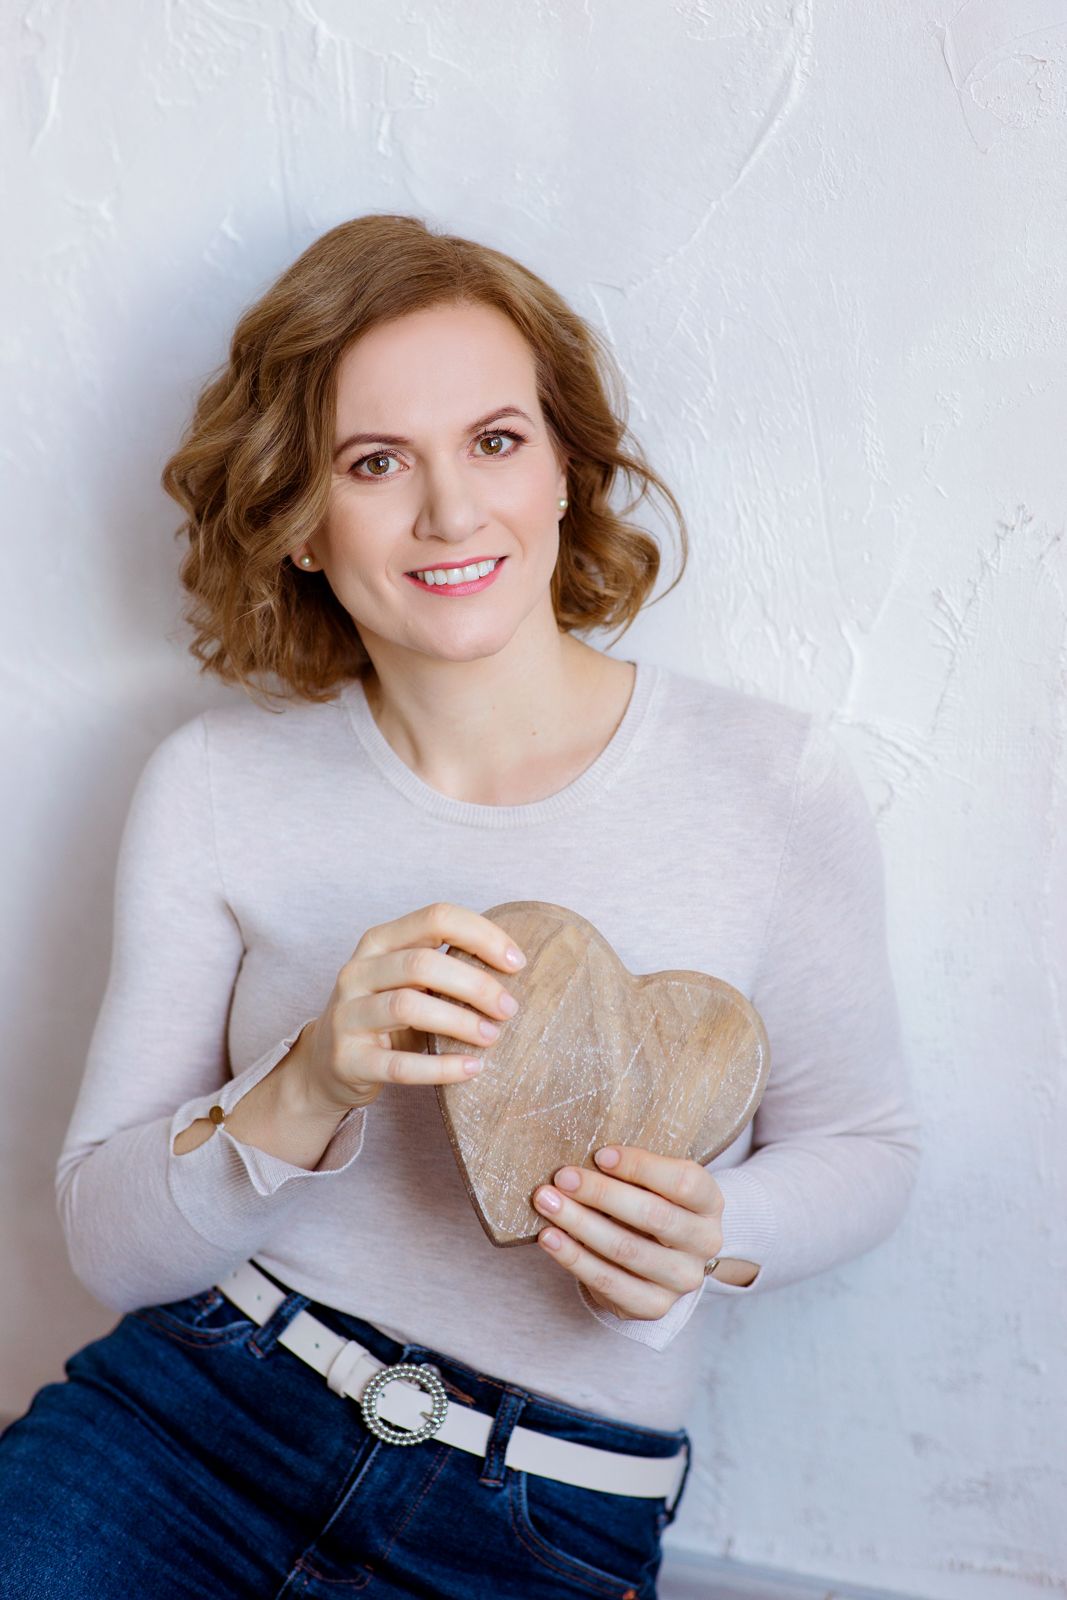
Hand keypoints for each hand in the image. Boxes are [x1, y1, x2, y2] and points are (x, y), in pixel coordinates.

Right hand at [295, 902, 524, 1114]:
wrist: (326, 1062)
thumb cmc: (385, 1013)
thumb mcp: (407, 979)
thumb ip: (446, 964)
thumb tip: (515, 963)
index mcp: (378, 941)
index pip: (436, 917)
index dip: (482, 935)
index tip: (517, 963)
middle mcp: (357, 971)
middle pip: (422, 963)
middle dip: (475, 984)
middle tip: (509, 1008)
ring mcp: (347, 1015)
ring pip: (408, 1007)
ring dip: (460, 1022)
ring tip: (492, 1037)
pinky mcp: (347, 1059)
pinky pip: (399, 1065)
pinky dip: (441, 1068)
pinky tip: (472, 1069)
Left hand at [533, 1146, 723, 1319]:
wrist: (668, 1257)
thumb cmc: (654, 1203)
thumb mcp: (658, 1182)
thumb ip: (634, 1170)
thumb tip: (586, 1158)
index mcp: (710, 1202)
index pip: (683, 1182)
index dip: (640, 1167)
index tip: (600, 1155)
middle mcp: (705, 1243)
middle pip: (653, 1216)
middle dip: (601, 1193)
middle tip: (561, 1178)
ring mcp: (682, 1279)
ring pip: (626, 1250)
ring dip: (579, 1224)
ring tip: (546, 1202)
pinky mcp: (654, 1306)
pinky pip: (608, 1282)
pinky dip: (574, 1258)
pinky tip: (550, 1237)